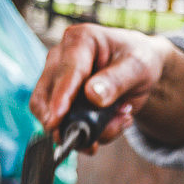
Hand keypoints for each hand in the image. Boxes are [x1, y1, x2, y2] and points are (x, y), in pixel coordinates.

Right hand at [29, 24, 183, 150]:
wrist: (137, 68)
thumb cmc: (138, 60)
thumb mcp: (137, 67)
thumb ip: (116, 81)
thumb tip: (92, 96)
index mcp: (80, 40)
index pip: (66, 72)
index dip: (60, 98)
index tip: (55, 120)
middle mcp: (60, 57)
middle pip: (45, 95)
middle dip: (65, 122)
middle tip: (91, 143)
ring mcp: (54, 78)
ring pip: (47, 113)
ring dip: (74, 130)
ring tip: (109, 129)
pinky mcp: (55, 98)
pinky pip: (57, 123)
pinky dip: (80, 134)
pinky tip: (104, 128)